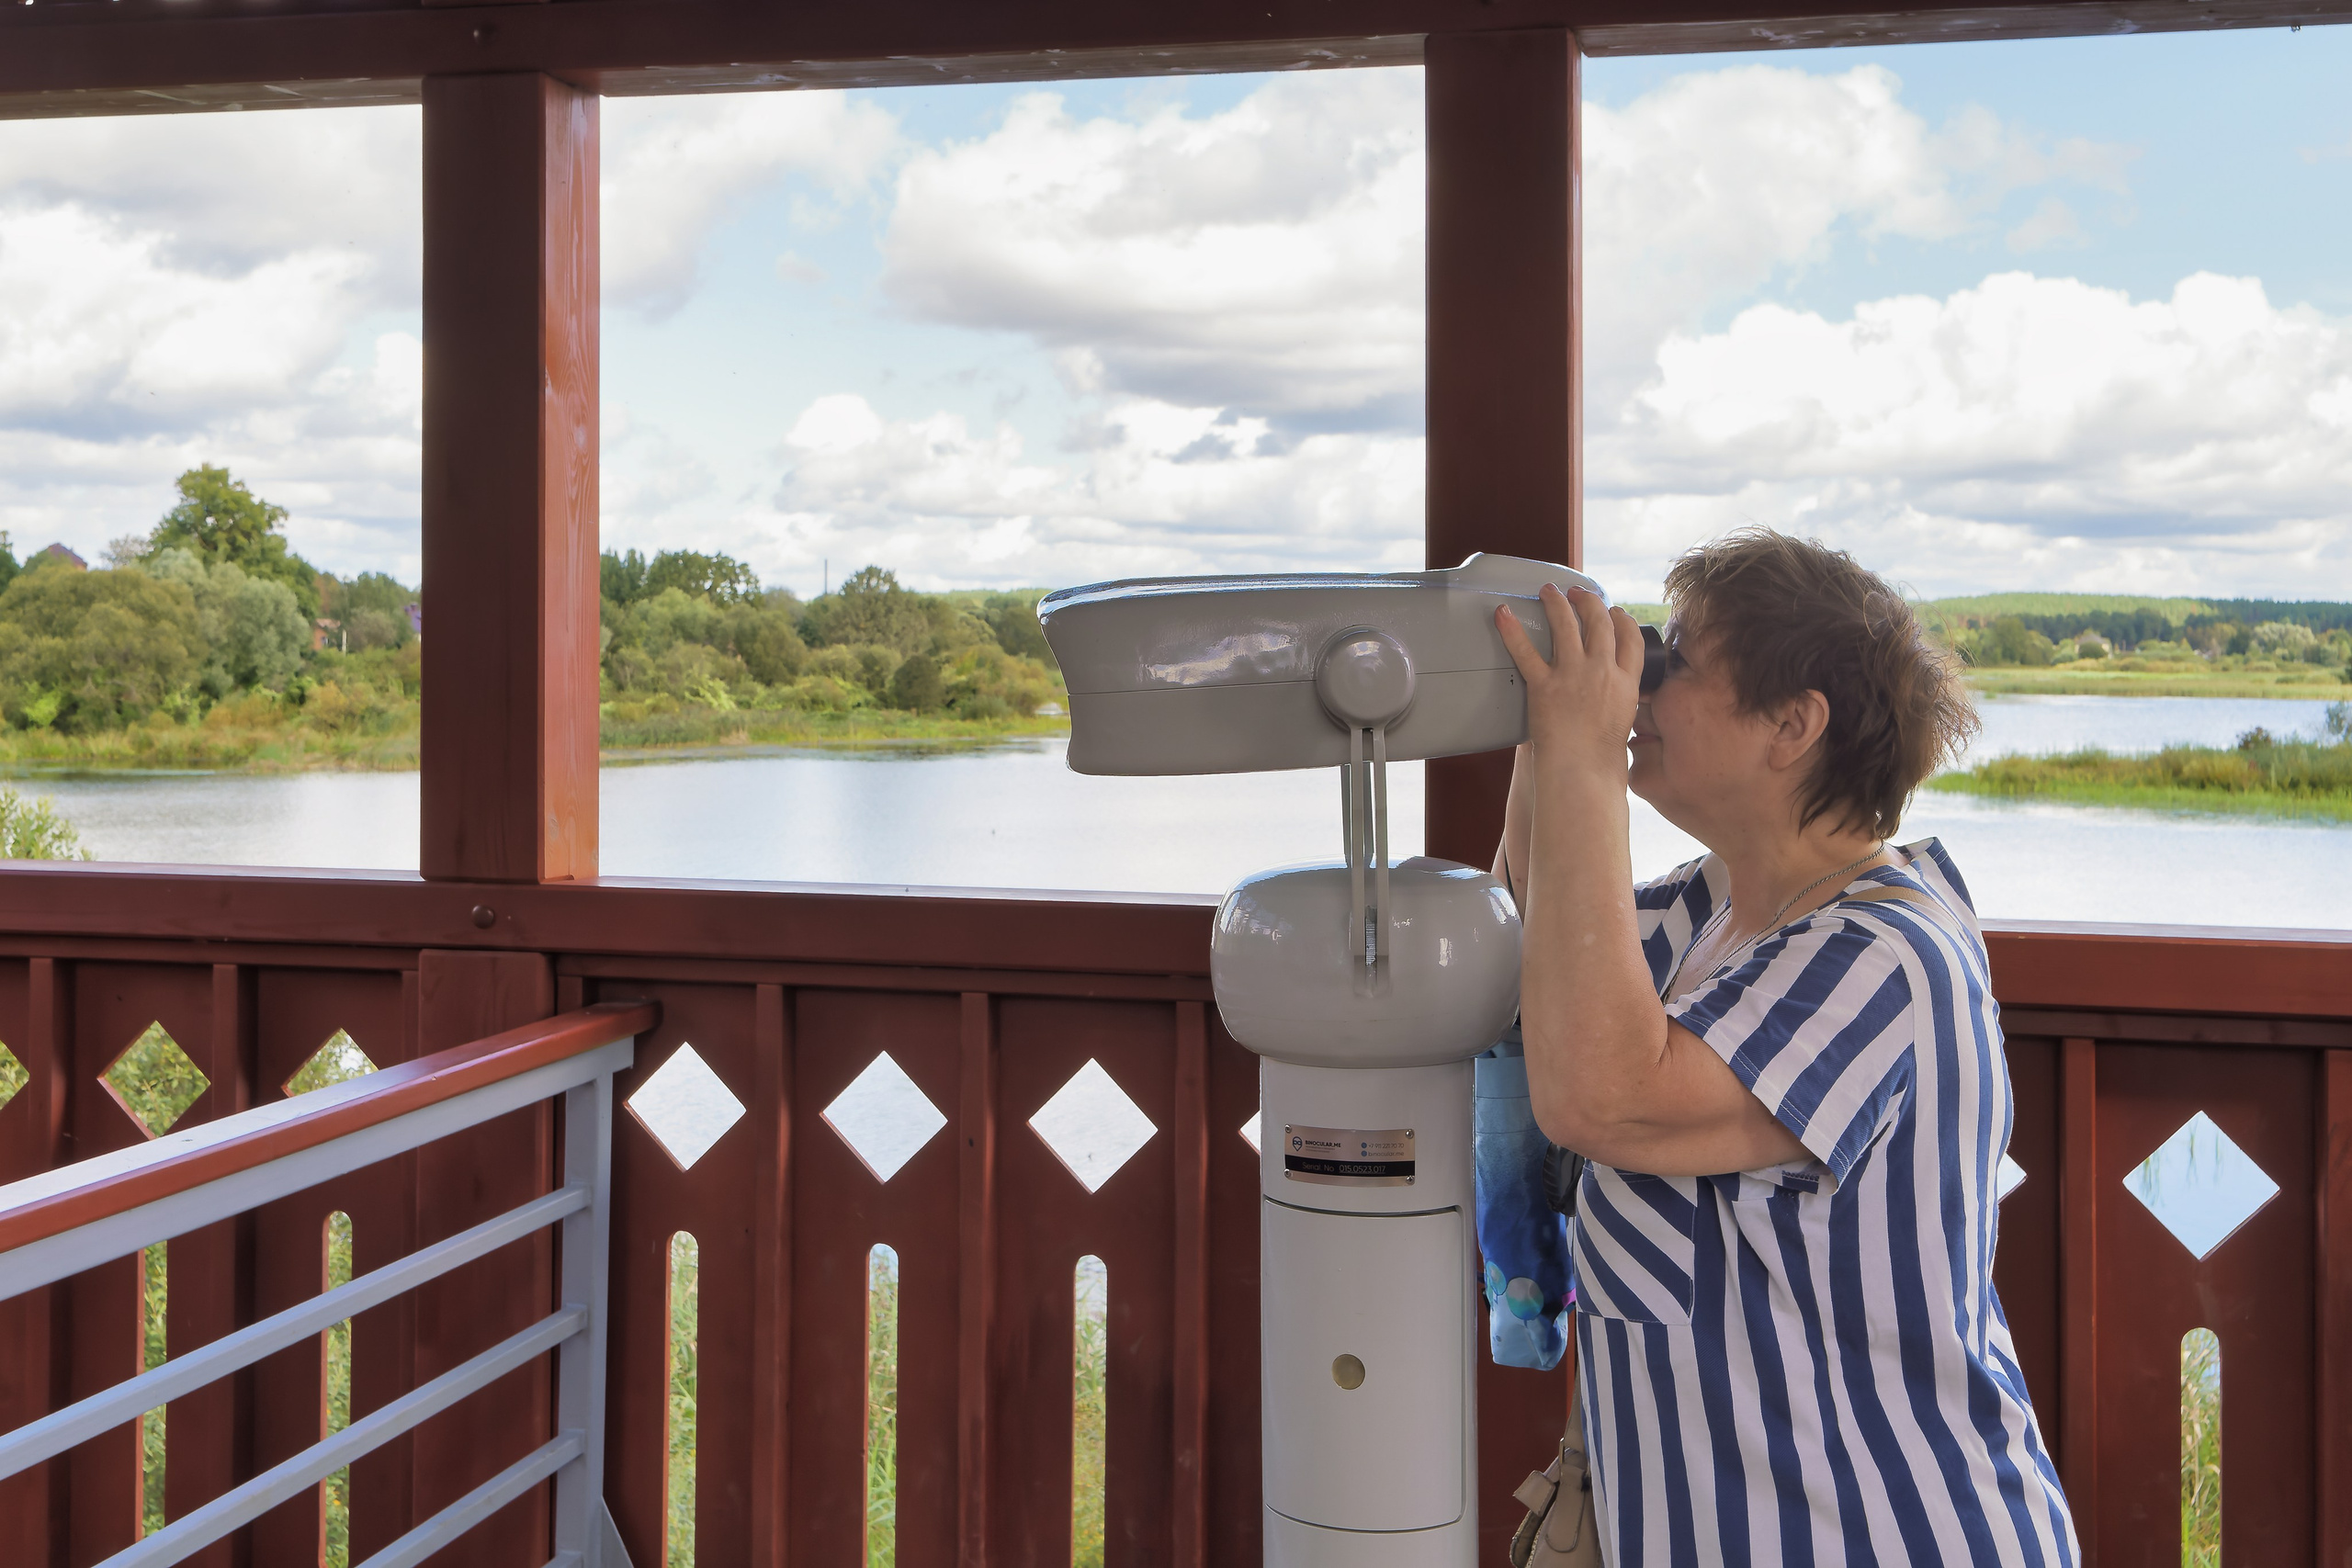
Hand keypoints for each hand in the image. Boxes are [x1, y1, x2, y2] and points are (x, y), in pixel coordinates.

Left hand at [1494, 585, 1644, 777]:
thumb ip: (1618, 703)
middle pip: (1600, 623)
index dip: (1622, 619)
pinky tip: (1503, 613)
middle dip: (1589, 602)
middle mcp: (1602, 672)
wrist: (1582, 771)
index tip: (1614, 611)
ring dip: (1557, 603)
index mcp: (1627, 683)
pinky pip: (1526, 651)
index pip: (1630, 639)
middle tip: (1578, 592)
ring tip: (1549, 591)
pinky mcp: (1544, 685)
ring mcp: (1573, 675)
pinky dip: (1512, 630)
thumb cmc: (1601, 759)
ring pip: (1567, 626)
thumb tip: (1611, 700)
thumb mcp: (1622, 723)